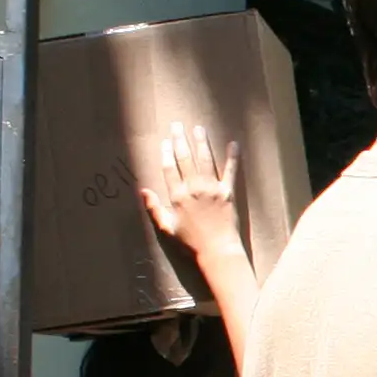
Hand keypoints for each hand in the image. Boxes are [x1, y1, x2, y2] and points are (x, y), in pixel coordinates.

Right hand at [136, 123, 243, 261]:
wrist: (217, 251)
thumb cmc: (190, 243)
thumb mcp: (167, 227)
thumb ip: (154, 208)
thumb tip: (142, 190)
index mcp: (177, 196)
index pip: (170, 169)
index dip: (167, 153)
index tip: (165, 141)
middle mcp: (194, 188)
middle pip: (185, 159)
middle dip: (180, 140)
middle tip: (177, 125)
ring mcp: (212, 189)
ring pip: (205, 160)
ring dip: (201, 142)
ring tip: (199, 128)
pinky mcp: (228, 192)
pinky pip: (230, 171)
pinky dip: (232, 157)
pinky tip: (234, 144)